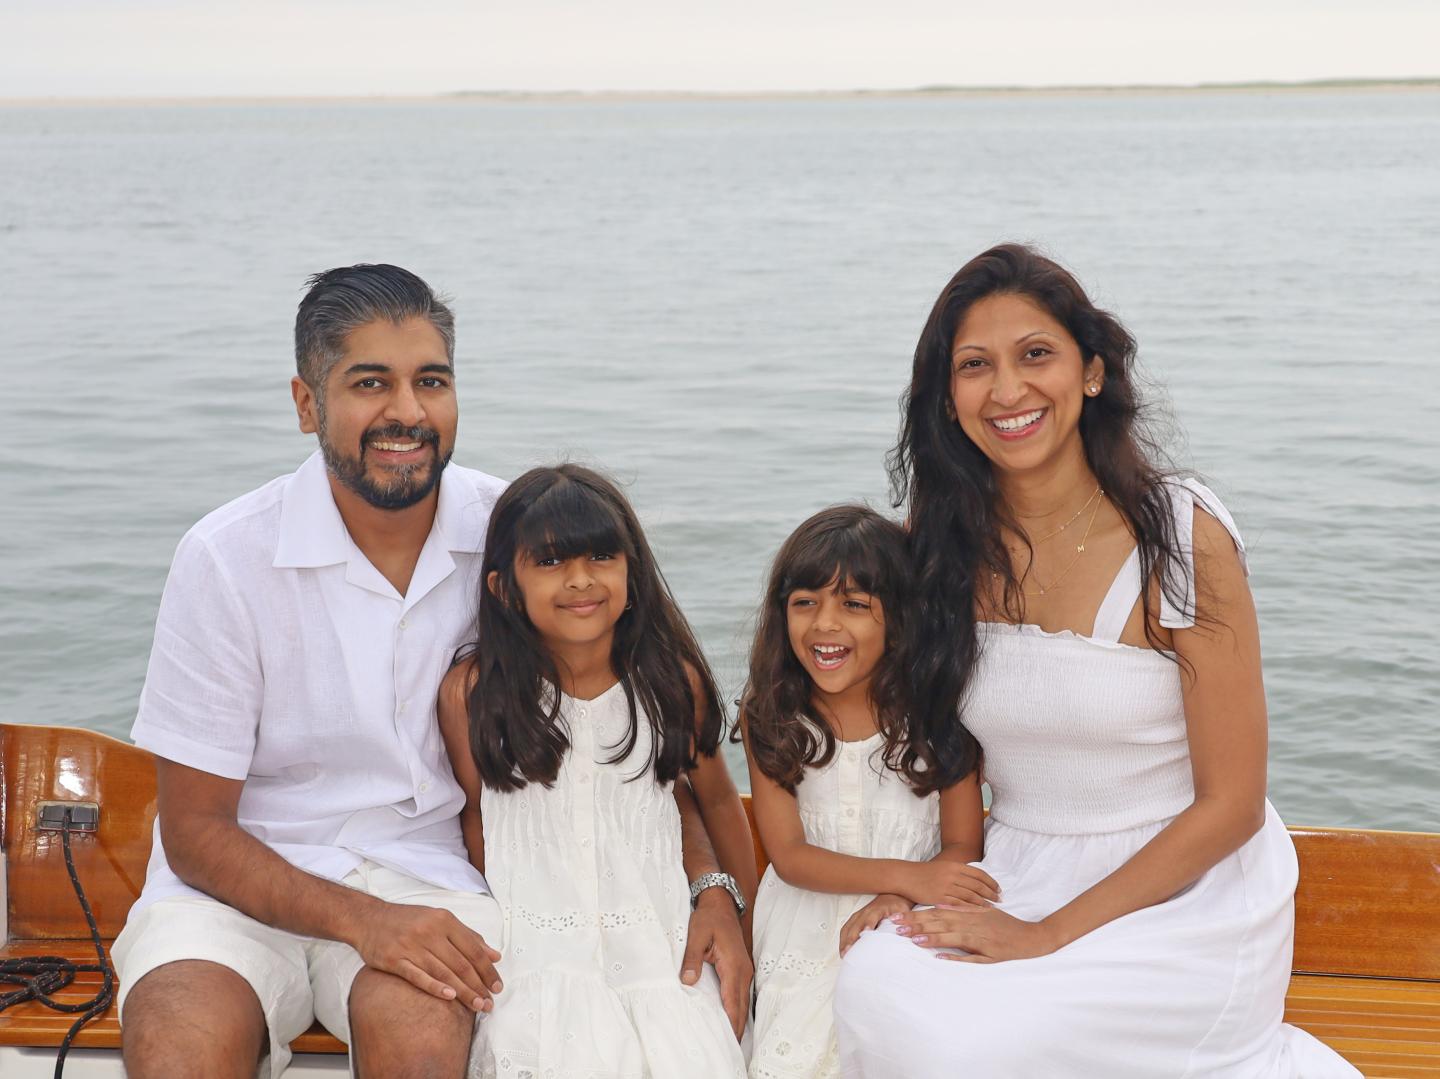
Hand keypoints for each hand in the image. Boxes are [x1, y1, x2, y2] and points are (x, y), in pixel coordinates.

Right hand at [351, 901, 502, 1010]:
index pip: (473, 949)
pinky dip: (435, 987)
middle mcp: (430, 932)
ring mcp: (411, 946)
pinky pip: (418, 976)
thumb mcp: (440, 919)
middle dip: (478, 986)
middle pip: (461, 963)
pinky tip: (449, 997)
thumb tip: (494, 955)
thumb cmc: (409, 920)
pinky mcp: (394, 959)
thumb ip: (468, 937)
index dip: (487, 970)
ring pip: (443, 972)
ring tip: (477, 1005)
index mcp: (445, 920)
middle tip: (490, 1003)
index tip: (497, 986)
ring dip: (463, 992)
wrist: (369, 919)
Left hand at [681, 889, 752, 1039]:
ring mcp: (744, 970)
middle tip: (729, 1051)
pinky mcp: (741, 969)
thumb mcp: (696, 936)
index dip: (731, 1025)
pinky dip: (737, 1009)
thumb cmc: (708, 918)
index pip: (733, 1003)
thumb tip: (688, 982)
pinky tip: (731, 1019)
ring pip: (743, 1002)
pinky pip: (740, 994)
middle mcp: (743, 971)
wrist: (720, 903)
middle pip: (741, 1008)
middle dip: (736, 1030)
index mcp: (733, 966)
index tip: (728, 1043)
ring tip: (730, 1042)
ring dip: (738, 1021)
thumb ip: (691, 960)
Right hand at [839, 893, 911, 956]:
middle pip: (855, 925)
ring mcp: (859, 915)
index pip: (871, 917)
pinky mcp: (856, 919)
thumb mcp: (903, 912)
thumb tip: (905, 933)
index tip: (865, 933)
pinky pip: (846, 928)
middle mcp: (865, 912)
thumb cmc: (898, 907)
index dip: (867, 924)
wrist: (892, 897)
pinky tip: (843, 949)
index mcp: (878, 910)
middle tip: (848, 952)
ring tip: (843, 954)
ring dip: (844, 940)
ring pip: (848, 927)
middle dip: (850, 938)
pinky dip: (843, 939)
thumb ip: (903, 922)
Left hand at [891, 905, 1062, 963]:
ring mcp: (982, 940)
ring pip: (953, 938)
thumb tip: (940, 905)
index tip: (898, 916)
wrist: (1034, 938)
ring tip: (913, 940)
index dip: (917, 914)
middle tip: (896, 927)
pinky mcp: (991, 954)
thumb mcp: (985, 913)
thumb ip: (963, 909)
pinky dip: (957, 957)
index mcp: (970, 915)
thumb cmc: (1007, 926)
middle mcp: (973, 925)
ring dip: (933, 938)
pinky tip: (941, 959)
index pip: (938, 913)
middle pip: (941, 923)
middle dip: (918, 925)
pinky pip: (972, 957)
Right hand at [900, 858, 1000, 907]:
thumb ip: (958, 872)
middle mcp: (952, 875)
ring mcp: (946, 887)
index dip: (991, 882)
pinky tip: (977, 913)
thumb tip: (974, 878)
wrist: (906, 876)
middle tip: (1000, 900)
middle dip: (991, 893)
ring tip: (992, 908)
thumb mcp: (943, 866)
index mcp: (954, 866)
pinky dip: (970, 909)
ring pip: (970, 896)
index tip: (999, 889)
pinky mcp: (940, 898)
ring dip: (983, 902)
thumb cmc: (924, 872)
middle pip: (977, 885)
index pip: (979, 874)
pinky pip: (959, 905)